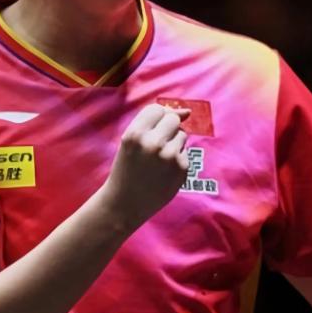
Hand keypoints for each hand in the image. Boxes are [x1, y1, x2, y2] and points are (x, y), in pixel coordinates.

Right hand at [99, 104, 189, 228]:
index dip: (157, 118)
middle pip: (173, 119)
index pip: (157, 109)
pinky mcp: (182, 168)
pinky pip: (185, 152)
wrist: (125, 204)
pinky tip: (164, 171)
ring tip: (159, 159)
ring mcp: (170, 156)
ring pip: (182, 134)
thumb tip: (187, 111)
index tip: (153, 129)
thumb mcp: (129, 142)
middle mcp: (153, 143)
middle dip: (168, 128)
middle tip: (157, 144)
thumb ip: (153, 123)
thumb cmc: (126, 170)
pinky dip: (177, 158)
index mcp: (135, 134)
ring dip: (174, 142)